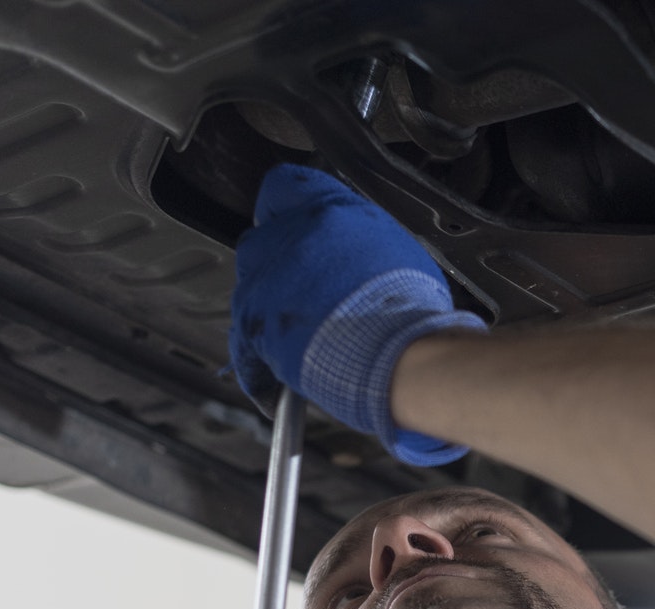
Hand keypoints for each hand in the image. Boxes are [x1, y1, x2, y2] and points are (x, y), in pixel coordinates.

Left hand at [230, 164, 485, 466]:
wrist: (399, 352)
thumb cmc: (410, 310)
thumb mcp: (398, 254)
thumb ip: (362, 244)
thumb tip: (357, 256)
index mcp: (328, 211)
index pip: (284, 185)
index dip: (285, 207)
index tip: (290, 222)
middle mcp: (289, 236)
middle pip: (263, 240)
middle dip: (281, 266)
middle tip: (311, 293)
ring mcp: (265, 280)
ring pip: (250, 290)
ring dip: (272, 312)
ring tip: (308, 339)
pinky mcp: (253, 324)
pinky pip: (244, 344)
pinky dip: (261, 364)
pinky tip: (283, 377)